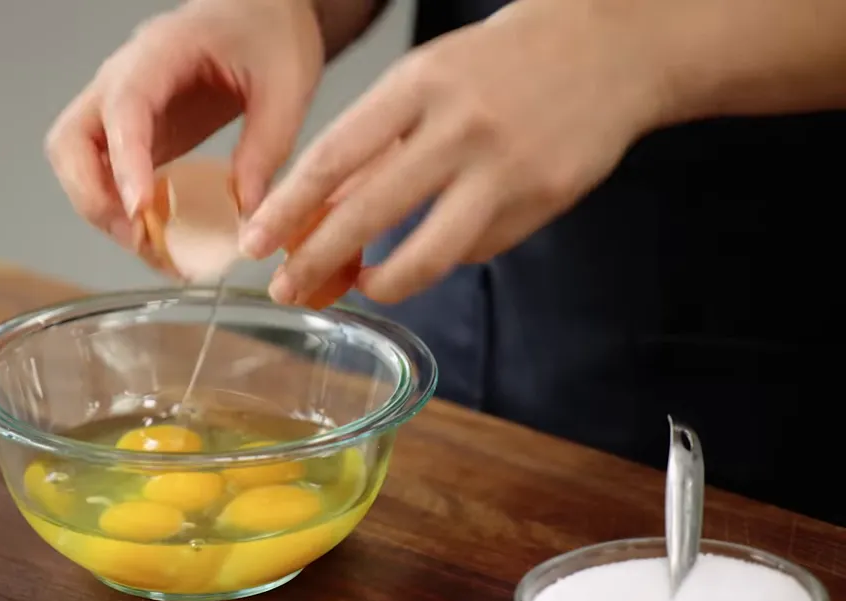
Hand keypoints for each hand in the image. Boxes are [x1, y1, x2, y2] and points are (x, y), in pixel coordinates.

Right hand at [45, 0, 323, 275]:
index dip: (125, 162)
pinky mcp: (133, 134)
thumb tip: (245, 212)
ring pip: (76, 163)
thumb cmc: (270, 34)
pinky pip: (104, 175)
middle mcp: (124, 79)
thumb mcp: (288, 87)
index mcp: (161, 52)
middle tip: (138, 235)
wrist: (262, 15)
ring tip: (150, 246)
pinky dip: (120, 210)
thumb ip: (266, 148)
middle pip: (70, 141)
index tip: (140, 208)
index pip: (124, 107)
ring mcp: (121, 108)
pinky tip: (156, 236)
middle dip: (92, 196)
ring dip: (101, 210)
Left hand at [240, 0, 670, 304]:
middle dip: (315, 259)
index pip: (333, 156)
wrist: (610, 46)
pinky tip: (437, 245)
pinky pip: (476, 247)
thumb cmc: (499, 64)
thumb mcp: (427, 79)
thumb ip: (377, 141)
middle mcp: (458, 125)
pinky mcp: (542, 199)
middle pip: (368, 210)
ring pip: (427, 251)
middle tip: (284, 289)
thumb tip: (320, 211)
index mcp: (418, 83)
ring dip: (383, 282)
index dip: (288, 207)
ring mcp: (505, 166)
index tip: (255, 241)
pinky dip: (446, 254)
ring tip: (359, 287)